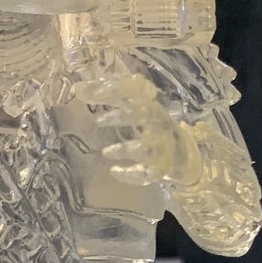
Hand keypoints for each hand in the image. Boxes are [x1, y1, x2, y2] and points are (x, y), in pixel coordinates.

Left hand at [81, 70, 194, 190]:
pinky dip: (131, 174)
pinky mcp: (160, 168)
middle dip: (122, 118)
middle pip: (144, 116)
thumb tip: (78, 88)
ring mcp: (161, 146)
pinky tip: (114, 171)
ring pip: (145, 147)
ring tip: (106, 153)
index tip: (95, 91)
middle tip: (98, 121)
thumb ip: (110, 96)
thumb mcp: (134, 106)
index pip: (136, 91)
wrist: (183, 154)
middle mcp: (157, 122)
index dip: (117, 88)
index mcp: (150, 104)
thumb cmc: (151, 125)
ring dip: (125, 149)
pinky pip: (146, 172)